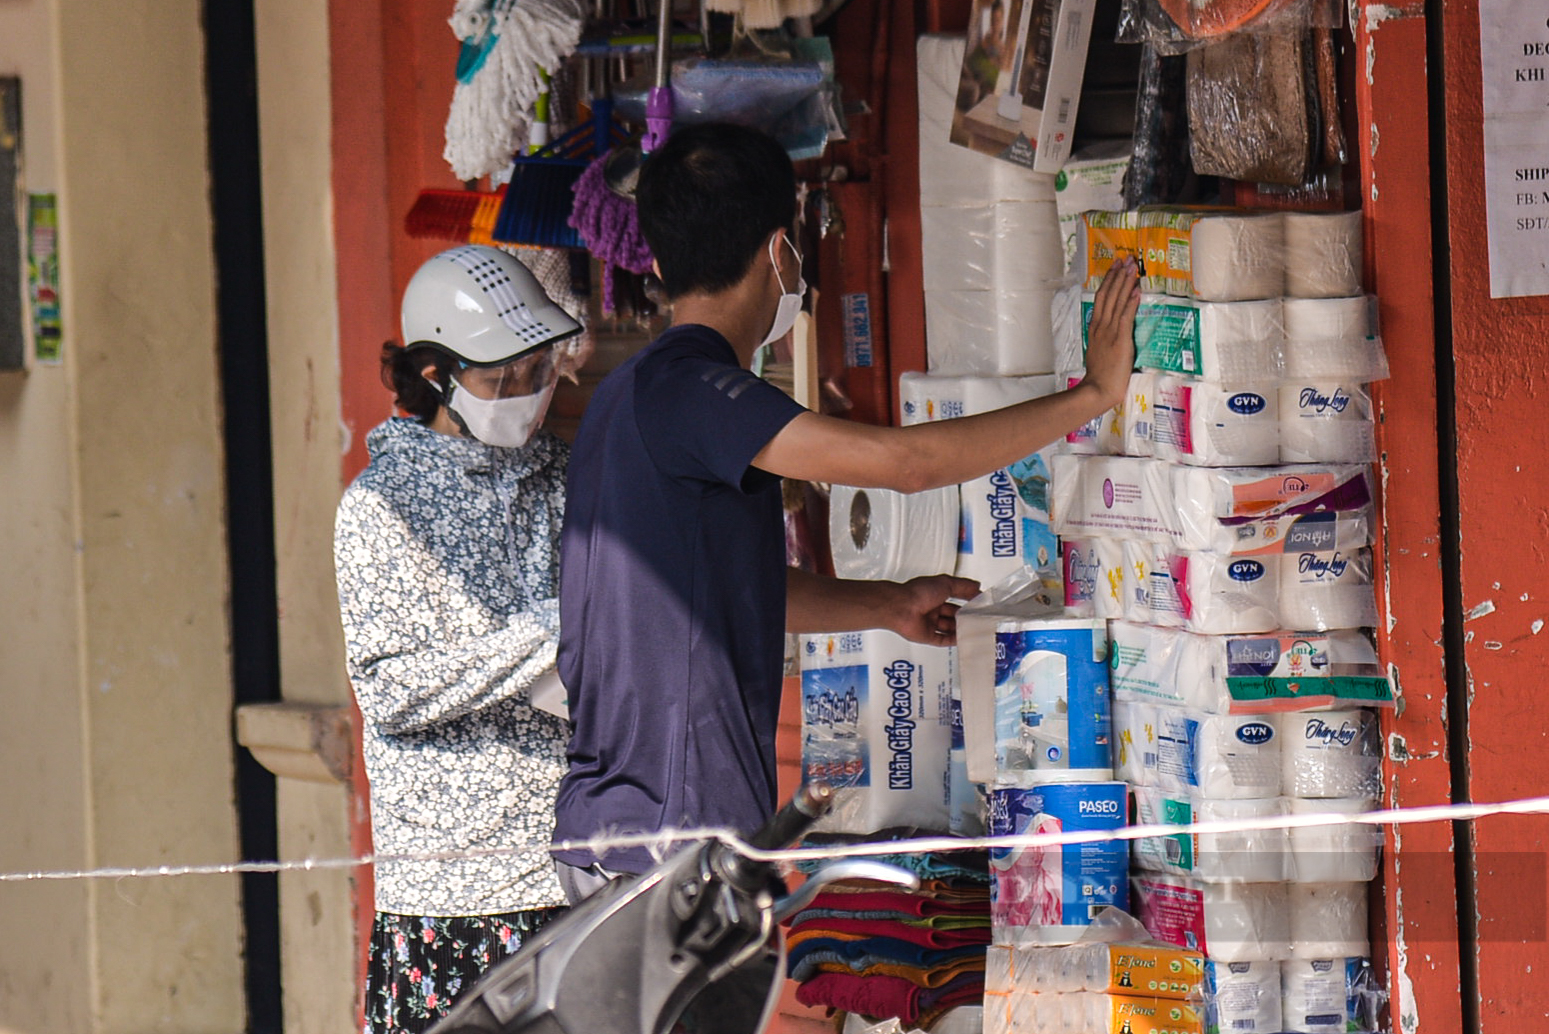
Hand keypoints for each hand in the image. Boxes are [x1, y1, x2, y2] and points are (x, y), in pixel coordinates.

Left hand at [886, 575, 981, 645]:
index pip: (955, 597)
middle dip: (966, 616)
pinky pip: (942, 639)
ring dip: (961, 629)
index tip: (979, 603)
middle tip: (980, 619)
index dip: (967, 600)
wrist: (901, 608)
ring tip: (975, 629)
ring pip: (949, 628)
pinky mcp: (926, 636)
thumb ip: (963, 586)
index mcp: (935, 594)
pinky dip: (953, 640)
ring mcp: (929, 623)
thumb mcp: (946, 583)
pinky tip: (963, 639)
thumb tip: (977, 586)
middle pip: (953, 614)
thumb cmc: (918, 593)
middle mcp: (932, 608)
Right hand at [1081, 257, 1140, 409]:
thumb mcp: (1099, 351)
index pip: (1101, 298)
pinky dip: (1130, 301)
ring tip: (1132, 267)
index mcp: (1095, 328)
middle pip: (1108, 294)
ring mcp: (1109, 331)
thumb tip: (1113, 330)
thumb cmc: (1100, 376)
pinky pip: (1125, 316)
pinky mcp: (1120, 338)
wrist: (1098, 388)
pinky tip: (1136, 290)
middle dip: (1117, 275)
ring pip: (1116, 301)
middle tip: (1125, 259)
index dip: (1108, 281)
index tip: (1115, 268)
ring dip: (1125, 282)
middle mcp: (1101, 326)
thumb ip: (1104, 338)